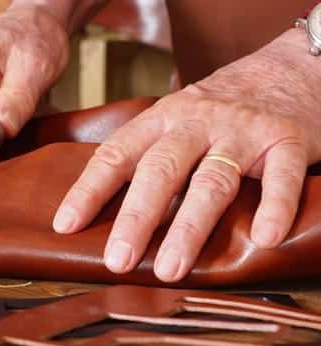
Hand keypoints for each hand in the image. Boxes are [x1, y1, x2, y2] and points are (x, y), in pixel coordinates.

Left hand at [53, 28, 320, 281]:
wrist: (284, 70)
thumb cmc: (215, 110)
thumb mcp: (172, 119)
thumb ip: (146, 156)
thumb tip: (102, 212)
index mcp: (159, 120)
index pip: (116, 155)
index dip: (88, 190)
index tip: (65, 226)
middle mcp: (195, 123)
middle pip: (159, 171)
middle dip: (135, 219)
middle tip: (117, 261)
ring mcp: (241, 132)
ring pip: (211, 182)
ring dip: (189, 228)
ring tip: (171, 269)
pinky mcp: (286, 140)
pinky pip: (280, 176)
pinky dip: (273, 207)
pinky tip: (262, 238)